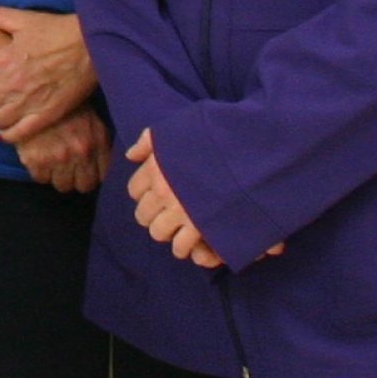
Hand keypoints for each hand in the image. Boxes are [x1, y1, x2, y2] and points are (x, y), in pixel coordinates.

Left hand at [0, 0, 97, 137]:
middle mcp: (14, 83)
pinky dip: (10, 134)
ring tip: (3, 108)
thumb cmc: (57, 30)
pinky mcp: (48, 115)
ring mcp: (31, 102)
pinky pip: (19, 134)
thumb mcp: (23, 19)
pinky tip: (11, 128)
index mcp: (4, 59)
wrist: (93, 45)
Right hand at [14, 106, 109, 194]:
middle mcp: (81, 152)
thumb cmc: (63, 104)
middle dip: (76, 178)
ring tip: (51, 161)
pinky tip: (38, 156)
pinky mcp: (35, 159)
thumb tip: (100, 165)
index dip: (92, 174)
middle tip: (67, 167)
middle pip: (83, 186)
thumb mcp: (90, 119)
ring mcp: (58, 157)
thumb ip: (98, 143)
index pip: (102, 176)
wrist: (33, 89)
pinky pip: (41, 179)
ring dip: (57, 176)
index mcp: (97, 141)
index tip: (84, 169)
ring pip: (62, 186)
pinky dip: (39, 171)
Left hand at [124, 127, 280, 269]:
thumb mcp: (177, 131)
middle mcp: (163, 190)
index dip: (143, 195)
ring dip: (166, 233)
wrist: (246, 153)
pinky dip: (183, 247)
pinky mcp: (199, 226)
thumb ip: (150, 141)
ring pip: (158, 233)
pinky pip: (180, 246)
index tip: (154, 196)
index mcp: (156, 167)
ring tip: (176, 230)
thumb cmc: (212, 139)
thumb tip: (131, 156)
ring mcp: (180, 210)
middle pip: (143, 215)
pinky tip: (190, 242)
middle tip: (165, 216)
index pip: (134, 190)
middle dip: (152, 217)